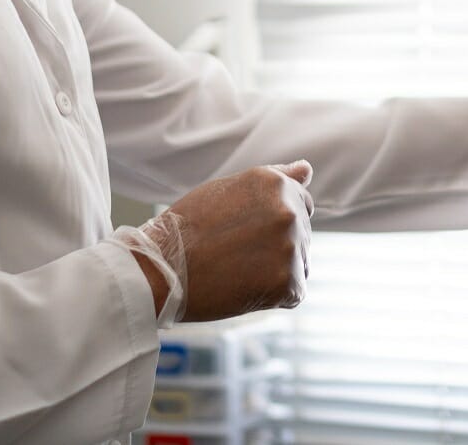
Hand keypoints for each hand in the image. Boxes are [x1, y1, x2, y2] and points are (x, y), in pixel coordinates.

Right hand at [161, 161, 313, 322]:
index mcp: (274, 183)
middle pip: (303, 236)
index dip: (274, 222)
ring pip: (299, 264)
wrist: (160, 269)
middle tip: (235, 253)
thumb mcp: (229, 189)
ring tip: (236, 270)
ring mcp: (290, 246)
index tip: (249, 232)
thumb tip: (307, 169)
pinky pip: (292, 294)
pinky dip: (272, 298)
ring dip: (276, 272)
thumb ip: (274, 180)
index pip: (302, 203)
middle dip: (277, 247)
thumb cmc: (188, 228)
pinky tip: (243, 289)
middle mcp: (288, 210)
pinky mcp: (288, 282)